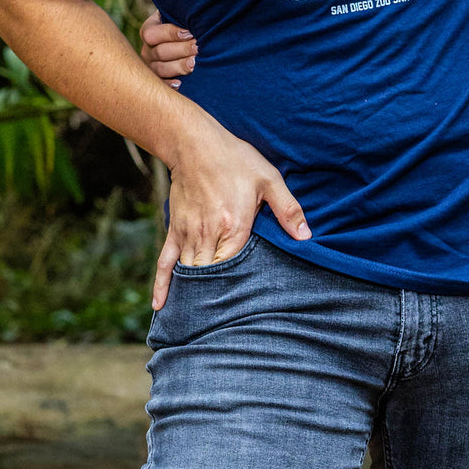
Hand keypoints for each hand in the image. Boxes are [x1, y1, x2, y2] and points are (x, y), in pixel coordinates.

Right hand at [140, 10, 195, 84]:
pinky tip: (180, 83)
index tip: (189, 33)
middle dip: (182, 49)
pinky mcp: (159, 80)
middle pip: (160, 52)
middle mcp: (147, 50)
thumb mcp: (180, 16)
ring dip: (179, 66)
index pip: (152, 34)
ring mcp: (152, 66)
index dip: (170, 33)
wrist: (190, 38)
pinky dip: (169, 85)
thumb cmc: (187, 24)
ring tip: (195, 63)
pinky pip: (161, 84)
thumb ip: (182, 14)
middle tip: (198, 47)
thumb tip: (192, 13)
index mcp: (149, 31)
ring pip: (161, 69)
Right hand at [152, 111, 310, 309]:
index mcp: (233, 226)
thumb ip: (288, 210)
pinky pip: (165, 262)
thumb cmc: (237, 160)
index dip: (239, 290)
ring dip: (194, 296)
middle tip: (225, 326)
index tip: (246, 309)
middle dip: (216, 299)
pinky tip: (161, 305)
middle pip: (210, 277)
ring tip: (200, 324)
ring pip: (189, 273)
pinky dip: (163, 284)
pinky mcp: (175, 228)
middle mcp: (208, 234)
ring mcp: (188, 233)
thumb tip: (306, 236)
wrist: (196, 143)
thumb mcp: (270, 179)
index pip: (234, 269)